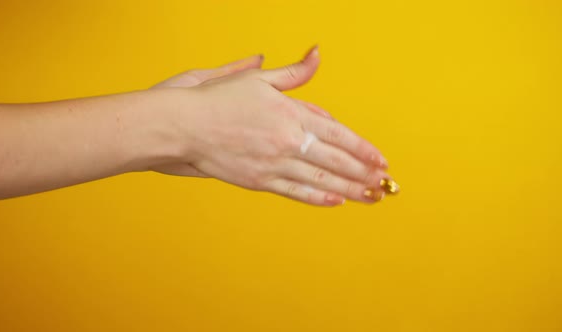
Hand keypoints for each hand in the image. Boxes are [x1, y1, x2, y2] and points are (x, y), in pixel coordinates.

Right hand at [154, 46, 392, 205]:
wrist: (185, 126)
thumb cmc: (219, 100)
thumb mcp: (259, 79)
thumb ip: (294, 72)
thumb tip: (317, 53)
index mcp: (291, 114)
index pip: (338, 135)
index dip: (362, 148)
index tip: (380, 159)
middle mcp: (288, 141)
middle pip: (335, 161)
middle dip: (363, 173)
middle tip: (384, 183)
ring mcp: (274, 164)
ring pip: (320, 181)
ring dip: (349, 190)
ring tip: (370, 197)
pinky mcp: (259, 181)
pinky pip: (295, 192)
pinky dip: (318, 198)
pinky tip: (335, 202)